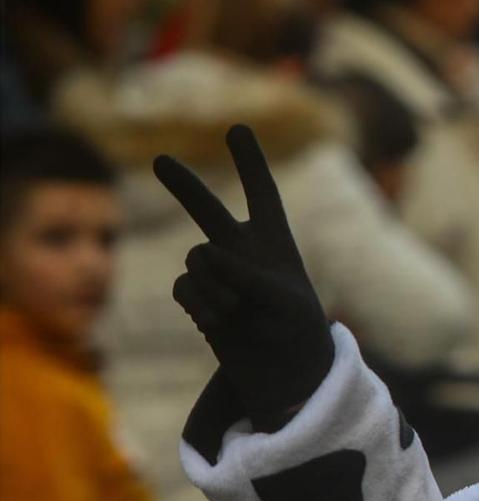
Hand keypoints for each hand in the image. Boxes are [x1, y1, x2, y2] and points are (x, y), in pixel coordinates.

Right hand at [155, 124, 333, 427]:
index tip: (237, 129)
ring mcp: (216, 273)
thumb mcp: (283, 299)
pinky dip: (200, 303)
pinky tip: (219, 319)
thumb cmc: (296, 329)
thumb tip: (202, 255)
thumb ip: (245, 273)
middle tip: (160, 159)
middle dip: (183, 186)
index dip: (249, 162)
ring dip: (213, 284)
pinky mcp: (199, 298)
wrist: (283, 371)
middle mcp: (241, 249)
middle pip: (207, 209)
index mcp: (274, 239)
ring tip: (236, 310)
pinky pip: (185, 287)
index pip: (261, 192)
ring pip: (195, 259)